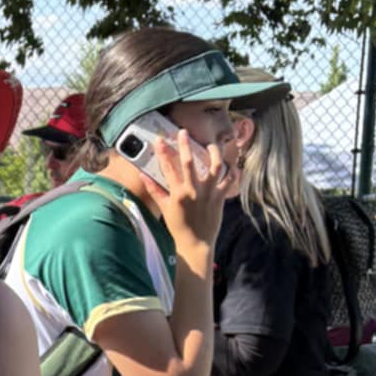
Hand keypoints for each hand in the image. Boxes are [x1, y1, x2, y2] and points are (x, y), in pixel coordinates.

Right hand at [151, 129, 228, 250]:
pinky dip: (232, 171)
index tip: (160, 140)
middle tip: (183, 132)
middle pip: (189, 162)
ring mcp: (209, 193)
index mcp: (177, 193)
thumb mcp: (164, 208)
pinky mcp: (220, 197)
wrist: (196, 243)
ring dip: (214, 153)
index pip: (168, 168)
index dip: (163, 152)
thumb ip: (154, 190)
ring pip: (215, 166)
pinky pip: (229, 180)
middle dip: (185, 145)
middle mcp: (193, 191)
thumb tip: (143, 175)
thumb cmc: (178, 227)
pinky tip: (231, 164)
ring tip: (211, 145)